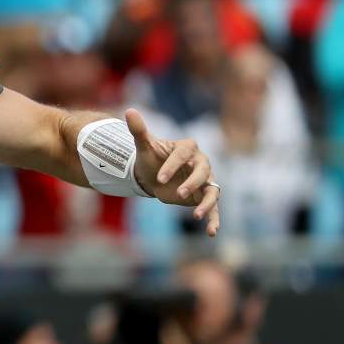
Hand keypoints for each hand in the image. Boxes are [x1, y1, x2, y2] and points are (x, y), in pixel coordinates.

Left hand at [125, 108, 220, 235]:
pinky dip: (214, 219)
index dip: (172, 166)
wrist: (154, 175)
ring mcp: (205, 180)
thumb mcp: (144, 146)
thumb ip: (138, 130)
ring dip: (207, 203)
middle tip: (178, 193)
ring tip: (197, 216)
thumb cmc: (151, 158)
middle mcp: (201, 163)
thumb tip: (128, 110)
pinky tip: (211, 232)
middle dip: (192, 182)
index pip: (183, 155)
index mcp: (187, 148)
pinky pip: (213, 207)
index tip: (159, 177)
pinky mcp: (204, 196)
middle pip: (203, 171)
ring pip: (212, 190)